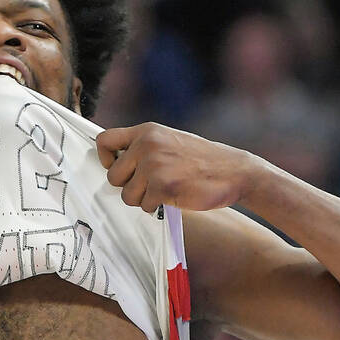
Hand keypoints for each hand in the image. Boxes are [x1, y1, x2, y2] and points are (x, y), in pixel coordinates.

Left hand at [95, 122, 251, 212]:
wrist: (235, 172)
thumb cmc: (201, 161)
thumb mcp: (169, 141)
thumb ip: (144, 147)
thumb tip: (114, 163)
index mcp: (147, 131)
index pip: (104, 140)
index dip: (106, 159)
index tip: (119, 167)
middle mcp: (147, 145)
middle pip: (113, 176)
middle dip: (129, 186)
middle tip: (150, 185)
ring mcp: (154, 166)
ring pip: (127, 195)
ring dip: (143, 199)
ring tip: (164, 191)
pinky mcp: (162, 187)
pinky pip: (144, 206)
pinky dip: (156, 208)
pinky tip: (173, 197)